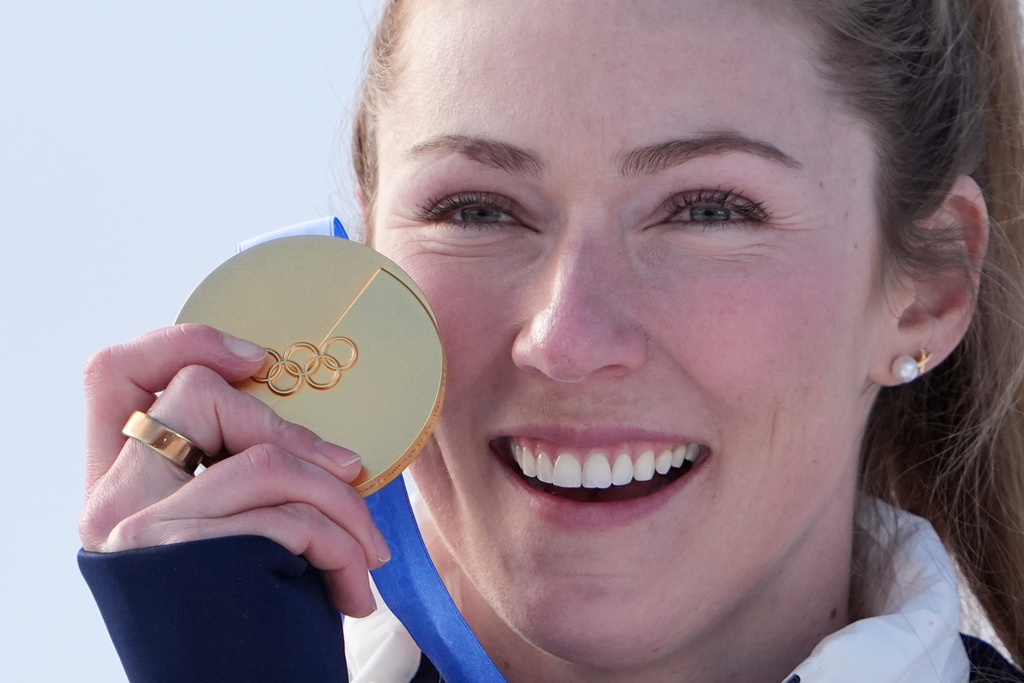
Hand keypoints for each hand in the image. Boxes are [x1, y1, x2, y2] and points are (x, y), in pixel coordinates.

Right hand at [79, 323, 388, 616]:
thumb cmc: (252, 628)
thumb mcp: (235, 542)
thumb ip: (238, 479)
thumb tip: (316, 438)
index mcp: (118, 489)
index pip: (113, 374)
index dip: (182, 341)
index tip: (256, 357)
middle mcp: (110, 505)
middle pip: (196, 393)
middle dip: (295, 430)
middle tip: (348, 473)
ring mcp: (139, 531)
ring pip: (265, 459)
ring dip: (342, 506)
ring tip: (368, 556)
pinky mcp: (183, 557)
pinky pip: (287, 515)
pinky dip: (340, 546)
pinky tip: (350, 588)